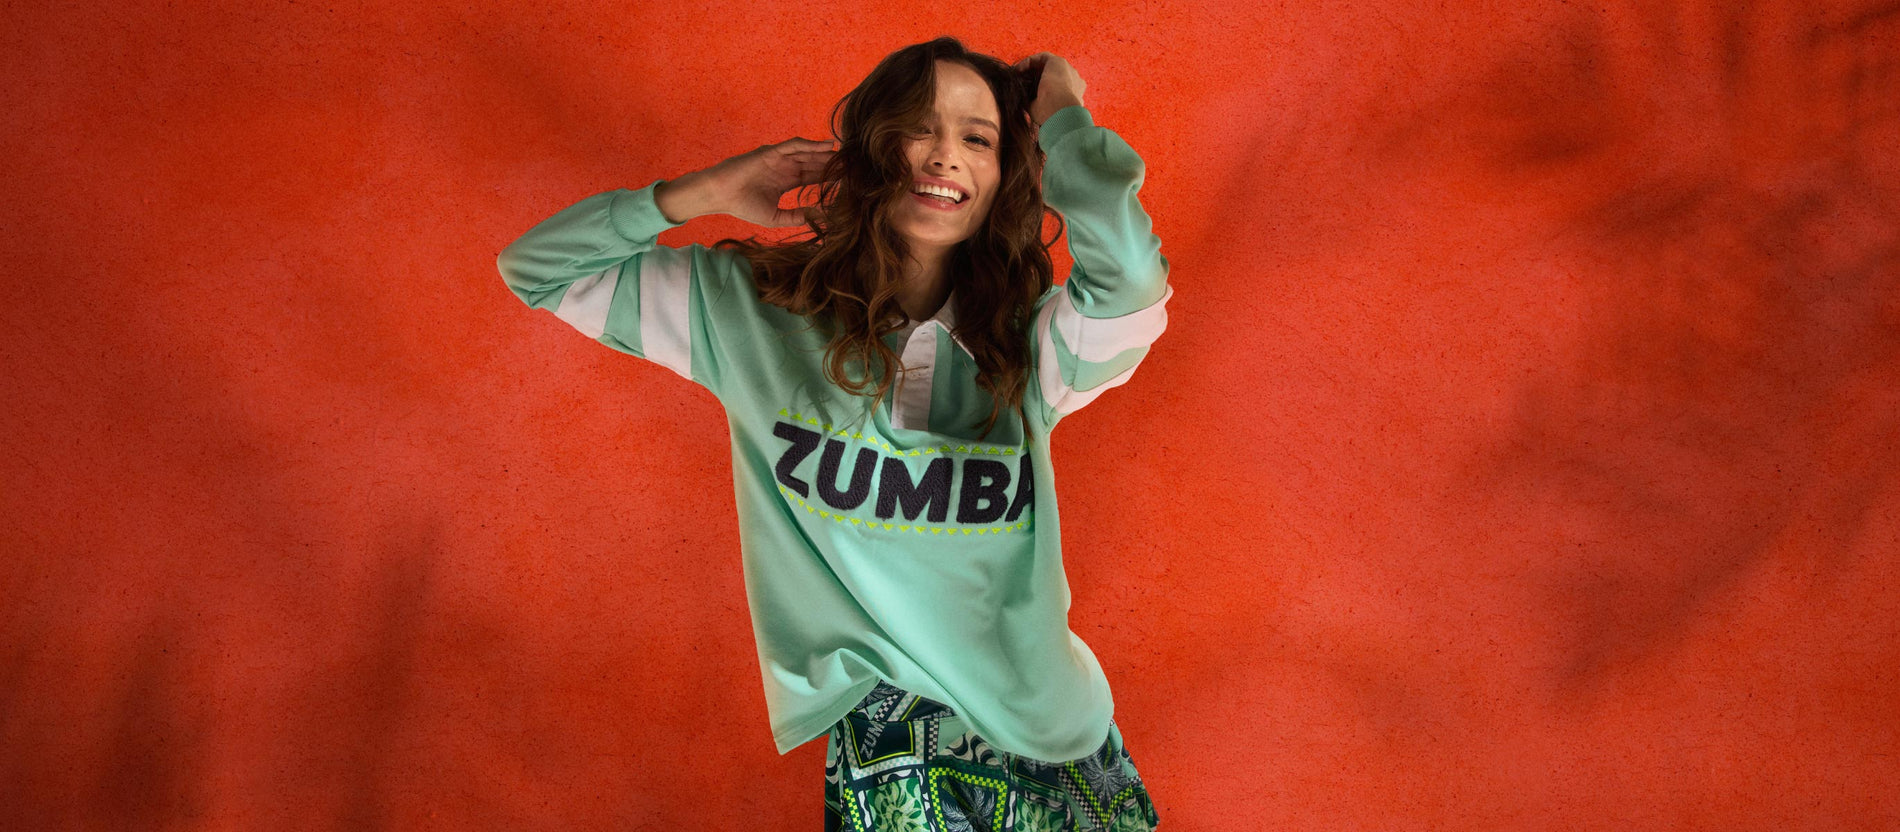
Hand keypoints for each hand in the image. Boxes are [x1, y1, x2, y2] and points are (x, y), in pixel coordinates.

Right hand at [657, 137, 836, 226]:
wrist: (721, 195)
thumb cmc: (743, 206)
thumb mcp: (776, 217)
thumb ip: (797, 216)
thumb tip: (820, 220)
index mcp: (786, 180)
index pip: (814, 177)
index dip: (830, 178)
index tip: (849, 181)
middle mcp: (785, 167)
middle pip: (815, 163)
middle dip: (833, 165)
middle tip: (855, 166)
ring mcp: (778, 158)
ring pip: (808, 153)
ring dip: (826, 154)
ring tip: (846, 155)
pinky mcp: (771, 152)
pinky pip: (794, 146)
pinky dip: (810, 145)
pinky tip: (827, 147)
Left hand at [1014, 53, 1084, 127]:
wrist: (1060, 110)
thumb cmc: (1051, 116)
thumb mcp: (1041, 112)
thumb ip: (1034, 104)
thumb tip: (1020, 101)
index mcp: (1075, 96)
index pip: (1059, 90)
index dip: (1042, 90)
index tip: (1028, 94)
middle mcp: (1075, 81)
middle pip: (1054, 76)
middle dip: (1037, 78)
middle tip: (1022, 83)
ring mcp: (1069, 70)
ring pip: (1048, 66)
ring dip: (1031, 69)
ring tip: (1017, 75)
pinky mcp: (1059, 62)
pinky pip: (1043, 57)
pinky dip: (1030, 61)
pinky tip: (1018, 69)